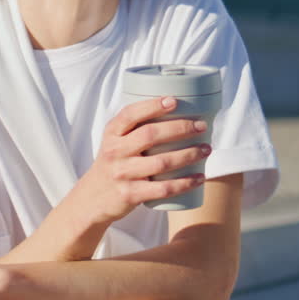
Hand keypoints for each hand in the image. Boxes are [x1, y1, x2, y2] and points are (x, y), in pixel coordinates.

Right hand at [71, 96, 209, 224]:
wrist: (93, 199)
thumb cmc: (114, 164)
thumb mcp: (115, 142)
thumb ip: (135, 128)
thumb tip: (175, 111)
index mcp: (112, 134)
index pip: (130, 114)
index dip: (152, 106)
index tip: (174, 100)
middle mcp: (115, 151)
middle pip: (150, 135)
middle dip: (180, 128)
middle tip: (201, 126)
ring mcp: (123, 174)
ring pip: (161, 162)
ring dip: (188, 154)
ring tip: (206, 149)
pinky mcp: (131, 194)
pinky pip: (163, 188)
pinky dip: (185, 183)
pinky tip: (199, 177)